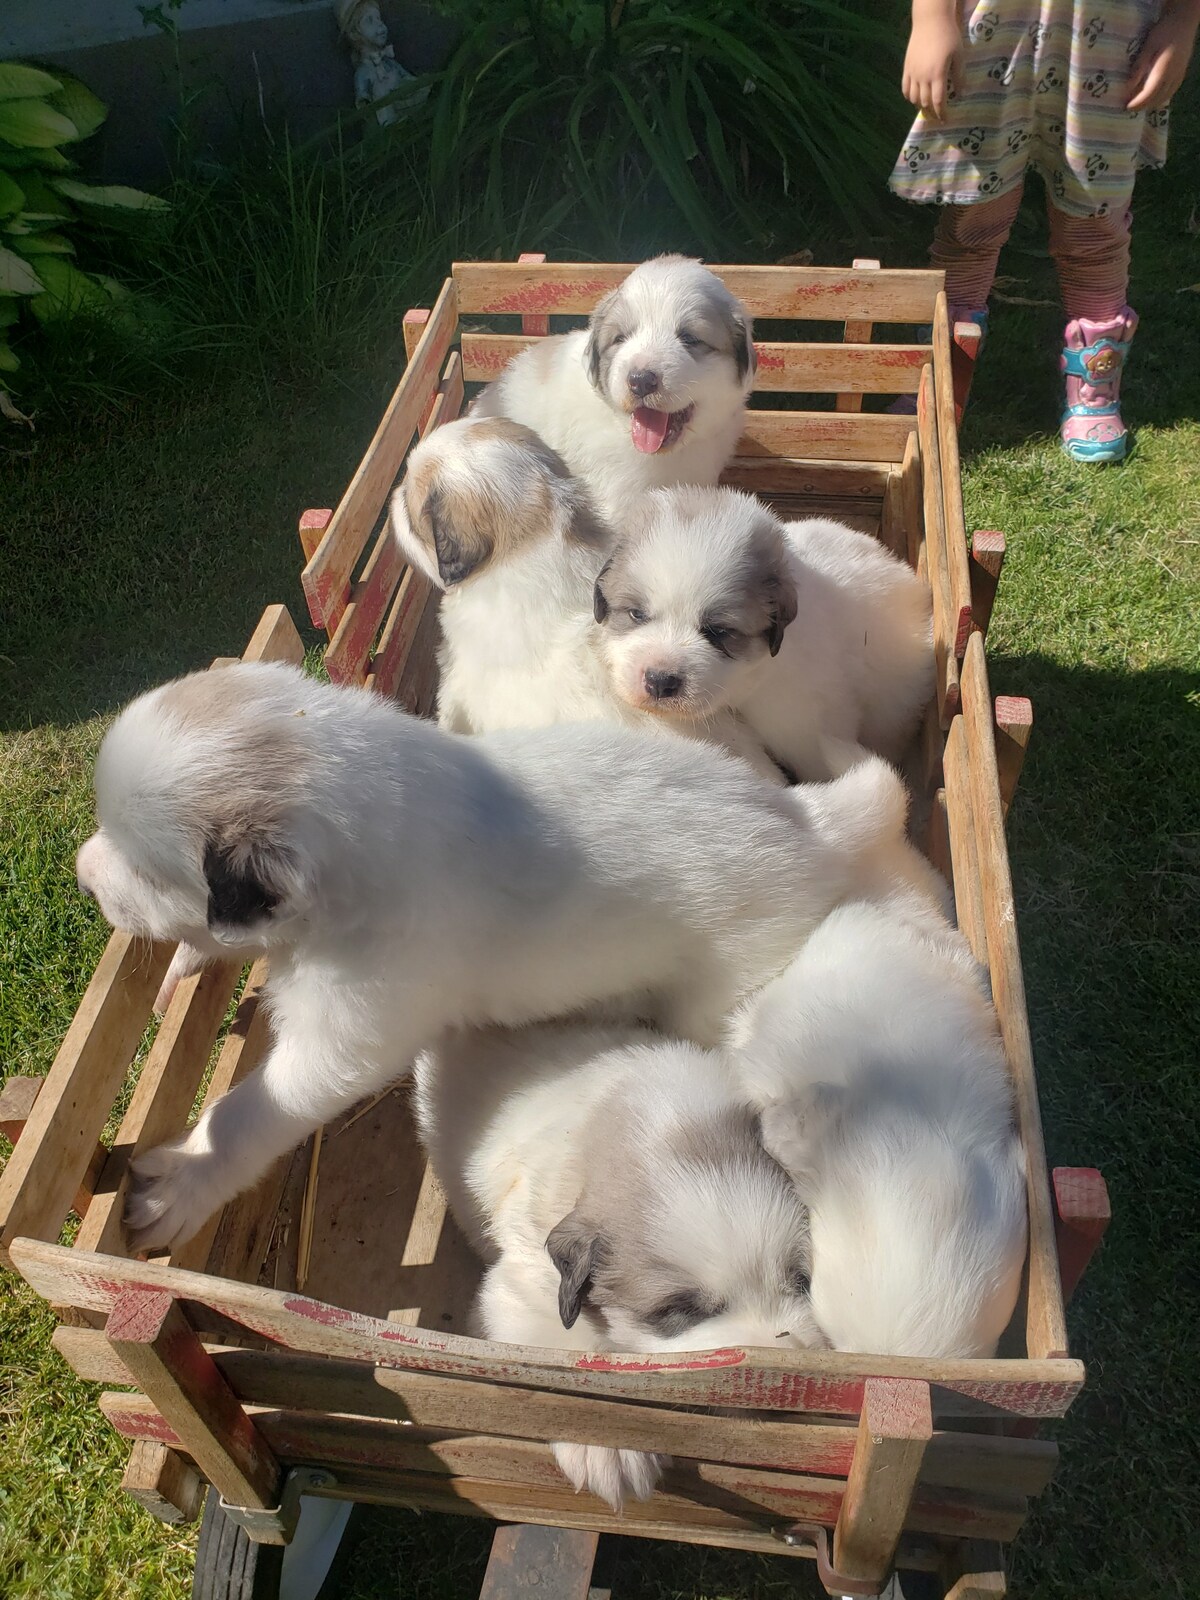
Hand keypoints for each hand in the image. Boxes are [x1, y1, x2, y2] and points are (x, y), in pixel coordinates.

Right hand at [902, 4, 961, 121]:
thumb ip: (959, 76)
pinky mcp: (906, 68)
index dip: (942, 113)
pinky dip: (909, 97)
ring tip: (926, 109)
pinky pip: (905, 88)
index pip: (939, 101)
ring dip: (920, 106)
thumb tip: (961, 93)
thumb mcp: (959, 55)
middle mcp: (923, 77)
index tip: (945, 120)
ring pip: (913, 98)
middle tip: (937, 118)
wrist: (930, 21)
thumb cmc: (948, 35)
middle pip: (925, 102)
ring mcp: (913, 73)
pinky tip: (914, 98)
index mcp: (938, 74)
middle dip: (932, 113)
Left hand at [1126, 6, 1199, 109]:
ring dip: (1151, 104)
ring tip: (1138, 105)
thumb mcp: (1147, 47)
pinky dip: (1160, 98)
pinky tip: (1153, 98)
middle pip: (1157, 99)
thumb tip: (1127, 87)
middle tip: (1129, 108)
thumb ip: (1138, 67)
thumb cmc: (1164, 31)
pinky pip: (1171, 92)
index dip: (1138, 103)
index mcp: (1164, 70)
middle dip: (1142, 106)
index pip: (1149, 94)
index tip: (1126, 107)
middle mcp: (1173, 76)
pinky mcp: (1182, 73)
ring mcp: (1179, 75)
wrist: (1183, 21)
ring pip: (1165, 97)